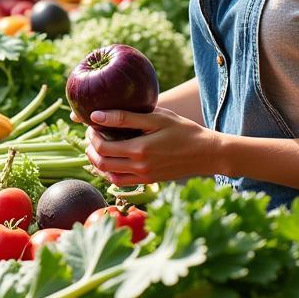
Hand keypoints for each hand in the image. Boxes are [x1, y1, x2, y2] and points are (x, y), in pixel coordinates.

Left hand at [82, 107, 221, 186]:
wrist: (207, 153)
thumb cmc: (183, 130)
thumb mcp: (156, 117)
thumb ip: (125, 117)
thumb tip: (96, 116)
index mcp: (139, 150)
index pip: (101, 148)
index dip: (91, 136)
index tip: (92, 124)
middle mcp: (140, 167)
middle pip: (101, 163)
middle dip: (91, 148)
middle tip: (92, 134)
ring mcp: (144, 177)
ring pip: (109, 176)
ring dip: (98, 162)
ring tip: (98, 146)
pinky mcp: (150, 181)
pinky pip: (122, 182)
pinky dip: (111, 172)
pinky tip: (112, 159)